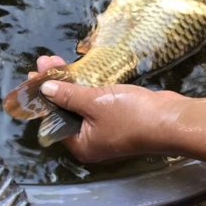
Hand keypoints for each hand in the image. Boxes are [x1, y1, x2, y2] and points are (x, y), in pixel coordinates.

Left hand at [35, 56, 184, 162]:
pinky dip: (86, 87)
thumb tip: (44, 89)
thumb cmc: (130, 116)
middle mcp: (90, 141)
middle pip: (65, 111)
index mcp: (80, 144)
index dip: (42, 96)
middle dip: (55, 85)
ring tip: (56, 60)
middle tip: (45, 62)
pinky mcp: (118, 117)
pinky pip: (95, 102)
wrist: (171, 120)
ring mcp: (105, 130)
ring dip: (69, 83)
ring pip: (80, 105)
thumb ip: (68, 95)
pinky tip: (78, 71)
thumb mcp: (94, 103)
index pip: (52, 119)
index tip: (34, 75)